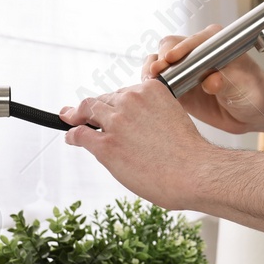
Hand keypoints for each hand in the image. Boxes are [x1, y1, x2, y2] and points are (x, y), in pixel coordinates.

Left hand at [58, 83, 219, 208]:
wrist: (194, 172)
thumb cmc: (190, 153)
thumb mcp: (174, 116)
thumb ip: (154, 114)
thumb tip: (139, 126)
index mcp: (150, 90)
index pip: (123, 93)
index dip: (113, 102)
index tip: (108, 107)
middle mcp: (130, 101)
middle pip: (103, 100)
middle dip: (93, 108)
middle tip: (80, 112)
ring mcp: (116, 122)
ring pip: (88, 112)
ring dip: (77, 116)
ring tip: (69, 118)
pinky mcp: (106, 145)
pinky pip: (80, 134)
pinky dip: (72, 135)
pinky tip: (70, 137)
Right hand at [142, 26, 263, 135]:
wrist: (252, 111)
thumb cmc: (253, 91)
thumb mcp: (243, 86)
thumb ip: (227, 82)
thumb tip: (211, 82)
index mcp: (214, 42)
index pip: (193, 40)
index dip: (181, 48)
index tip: (172, 58)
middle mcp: (197, 50)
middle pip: (170, 46)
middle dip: (162, 58)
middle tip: (157, 72)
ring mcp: (184, 67)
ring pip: (160, 60)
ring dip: (152, 69)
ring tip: (150, 80)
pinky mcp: (177, 84)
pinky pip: (158, 80)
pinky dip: (151, 83)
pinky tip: (151, 89)